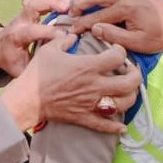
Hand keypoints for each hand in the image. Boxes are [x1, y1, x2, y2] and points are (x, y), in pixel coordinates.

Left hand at [0, 0, 70, 76]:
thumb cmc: (10, 59)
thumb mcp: (20, 70)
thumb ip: (35, 70)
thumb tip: (53, 73)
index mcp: (16, 36)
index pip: (31, 31)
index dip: (48, 32)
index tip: (64, 35)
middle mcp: (20, 22)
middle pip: (32, 6)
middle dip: (50, 5)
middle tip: (69, 9)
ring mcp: (24, 14)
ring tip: (70, 4)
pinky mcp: (30, 10)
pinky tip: (66, 3)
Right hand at [1, 34, 140, 132]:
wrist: (27, 99)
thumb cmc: (37, 73)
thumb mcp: (50, 49)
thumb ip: (64, 39)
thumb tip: (73, 35)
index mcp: (88, 67)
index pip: (118, 57)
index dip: (122, 51)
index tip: (117, 49)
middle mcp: (95, 85)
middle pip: (129, 82)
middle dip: (135, 75)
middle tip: (130, 70)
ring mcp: (92, 104)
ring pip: (124, 103)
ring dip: (130, 97)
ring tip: (127, 91)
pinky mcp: (85, 118)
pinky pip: (106, 125)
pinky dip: (116, 126)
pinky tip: (122, 125)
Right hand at [68, 0, 162, 53]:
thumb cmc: (161, 35)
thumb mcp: (138, 43)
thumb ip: (114, 36)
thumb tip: (94, 29)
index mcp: (127, 8)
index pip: (97, 16)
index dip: (82, 24)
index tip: (72, 30)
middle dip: (79, 4)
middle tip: (70, 15)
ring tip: (77, 5)